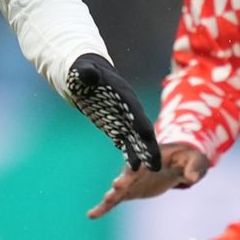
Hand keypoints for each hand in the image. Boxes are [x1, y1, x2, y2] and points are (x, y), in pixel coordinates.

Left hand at [66, 53, 161, 171]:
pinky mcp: (117, 127)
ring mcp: (124, 119)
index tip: (146, 134)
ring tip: (152, 169)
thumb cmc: (84, 72)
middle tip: (156, 162)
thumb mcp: (82, 70)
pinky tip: (134, 168)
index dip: (139, 120)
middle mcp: (128, 108)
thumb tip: (88, 74)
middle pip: (142, 127)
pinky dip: (131, 153)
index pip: (134, 109)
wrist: (88, 77)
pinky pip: (126, 142)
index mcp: (122, 94)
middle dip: (149, 144)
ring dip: (144, 153)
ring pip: (137, 138)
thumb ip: (85, 73)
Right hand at [86, 142, 208, 219]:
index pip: (144, 162)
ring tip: (105, 202)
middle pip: (129, 174)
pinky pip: (116, 200)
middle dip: (124, 180)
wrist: (177, 162)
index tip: (133, 172)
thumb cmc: (187, 157)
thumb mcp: (195, 159)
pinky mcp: (130, 191)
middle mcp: (138, 168)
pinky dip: (104, 207)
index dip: (139, 167)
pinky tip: (92, 214)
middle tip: (117, 186)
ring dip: (113, 195)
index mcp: (152, 157)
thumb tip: (192, 178)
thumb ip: (194, 167)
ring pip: (119, 189)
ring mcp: (132, 180)